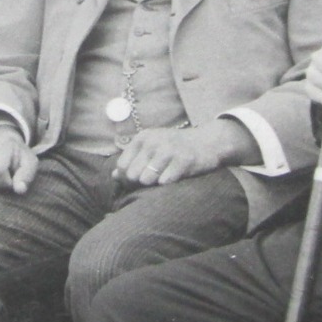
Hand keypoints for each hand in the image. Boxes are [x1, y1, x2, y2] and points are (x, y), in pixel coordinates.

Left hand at [112, 120, 252, 186]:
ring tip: (163, 178)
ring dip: (154, 184)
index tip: (138, 179)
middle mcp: (153, 142)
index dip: (127, 177)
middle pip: (132, 175)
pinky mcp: (183, 161)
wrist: (207, 142)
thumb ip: (132, 160)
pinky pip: (165, 182)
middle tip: (153, 180)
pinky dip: (168, 184)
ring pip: (147, 180)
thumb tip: (114, 176)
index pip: (122, 166)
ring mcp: (169, 150)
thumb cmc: (175, 148)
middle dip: (140, 183)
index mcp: (143, 138)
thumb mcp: (152, 147)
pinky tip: (175, 177)